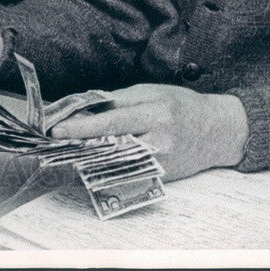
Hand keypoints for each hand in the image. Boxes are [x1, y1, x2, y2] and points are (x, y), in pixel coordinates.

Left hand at [50, 83, 248, 180]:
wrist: (219, 131)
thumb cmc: (182, 105)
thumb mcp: (150, 91)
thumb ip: (117, 100)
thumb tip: (84, 107)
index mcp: (155, 114)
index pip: (111, 123)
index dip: (81, 127)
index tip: (56, 130)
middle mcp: (158, 143)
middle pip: (108, 148)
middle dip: (77, 146)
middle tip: (50, 144)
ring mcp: (160, 165)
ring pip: (115, 165)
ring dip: (86, 160)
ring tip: (62, 152)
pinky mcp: (161, 178)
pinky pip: (127, 174)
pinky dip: (105, 169)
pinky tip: (87, 164)